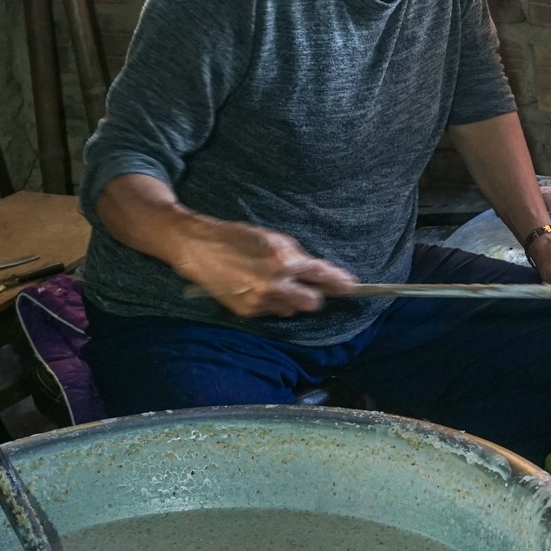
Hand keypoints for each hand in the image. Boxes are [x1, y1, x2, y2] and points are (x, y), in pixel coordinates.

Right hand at [169, 219, 356, 317]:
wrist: (198, 248)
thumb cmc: (237, 237)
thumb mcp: (272, 237)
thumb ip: (296, 255)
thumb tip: (317, 271)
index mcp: (283, 261)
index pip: (320, 275)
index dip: (338, 282)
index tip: (352, 286)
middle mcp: (274, 284)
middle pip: (313, 303)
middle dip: (314, 294)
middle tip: (307, 285)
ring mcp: (260, 301)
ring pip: (293, 310)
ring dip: (291, 299)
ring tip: (273, 283)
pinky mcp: (247, 312)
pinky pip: (273, 313)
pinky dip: (273, 303)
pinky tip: (259, 289)